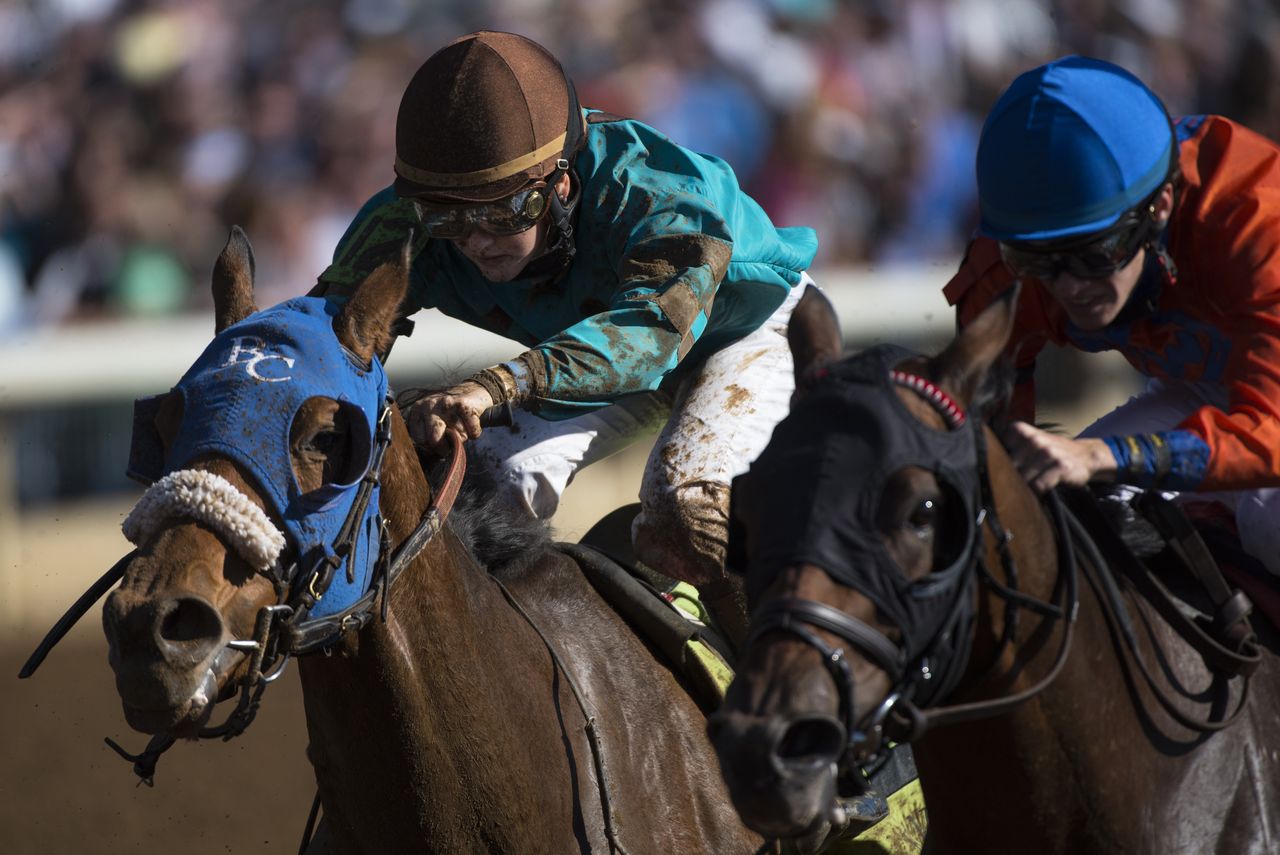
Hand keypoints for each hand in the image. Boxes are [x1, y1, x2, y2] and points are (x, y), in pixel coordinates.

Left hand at [405, 381, 494, 452]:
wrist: (471, 391)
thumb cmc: (449, 412)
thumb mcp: (431, 419)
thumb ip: (425, 435)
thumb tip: (427, 456)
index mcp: (417, 409)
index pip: (419, 440)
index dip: (430, 447)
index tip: (436, 445)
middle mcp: (429, 405)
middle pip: (433, 440)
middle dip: (444, 448)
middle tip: (448, 443)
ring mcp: (446, 403)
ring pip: (456, 437)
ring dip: (463, 438)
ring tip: (461, 427)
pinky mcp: (463, 405)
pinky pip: (471, 432)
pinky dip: (474, 432)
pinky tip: (471, 423)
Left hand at [1001, 421, 1116, 492]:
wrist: (1086, 455)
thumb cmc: (1052, 452)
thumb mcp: (1031, 443)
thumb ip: (1010, 449)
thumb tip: (982, 466)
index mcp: (1021, 431)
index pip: (995, 451)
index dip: (996, 465)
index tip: (999, 472)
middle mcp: (1033, 439)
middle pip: (1008, 468)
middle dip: (1009, 479)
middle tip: (1013, 486)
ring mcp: (1047, 452)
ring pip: (1023, 479)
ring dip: (1024, 488)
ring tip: (1029, 489)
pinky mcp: (1060, 466)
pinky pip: (1038, 486)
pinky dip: (1037, 493)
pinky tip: (1041, 491)